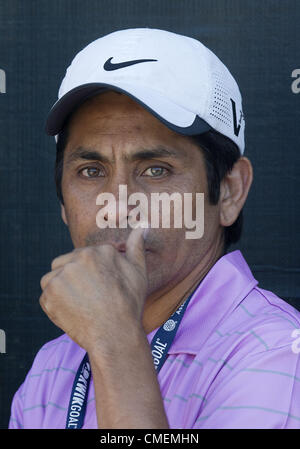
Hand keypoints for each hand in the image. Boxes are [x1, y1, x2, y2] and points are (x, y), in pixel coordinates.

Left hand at [39, 227, 147, 352]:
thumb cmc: (129, 304)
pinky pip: (46, 295)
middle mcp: (77, 258)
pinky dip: (55, 304)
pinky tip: (72, 312)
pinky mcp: (49, 294)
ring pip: (54, 278)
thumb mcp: (138, 272)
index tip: (99, 289)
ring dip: (62, 289)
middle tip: (89, 298)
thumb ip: (136, 246)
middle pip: (66, 263)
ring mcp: (61, 276)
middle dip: (74, 279)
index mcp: (98, 251)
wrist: (115, 335)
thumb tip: (141, 226)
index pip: (84, 257)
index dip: (91, 275)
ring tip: (80, 304)